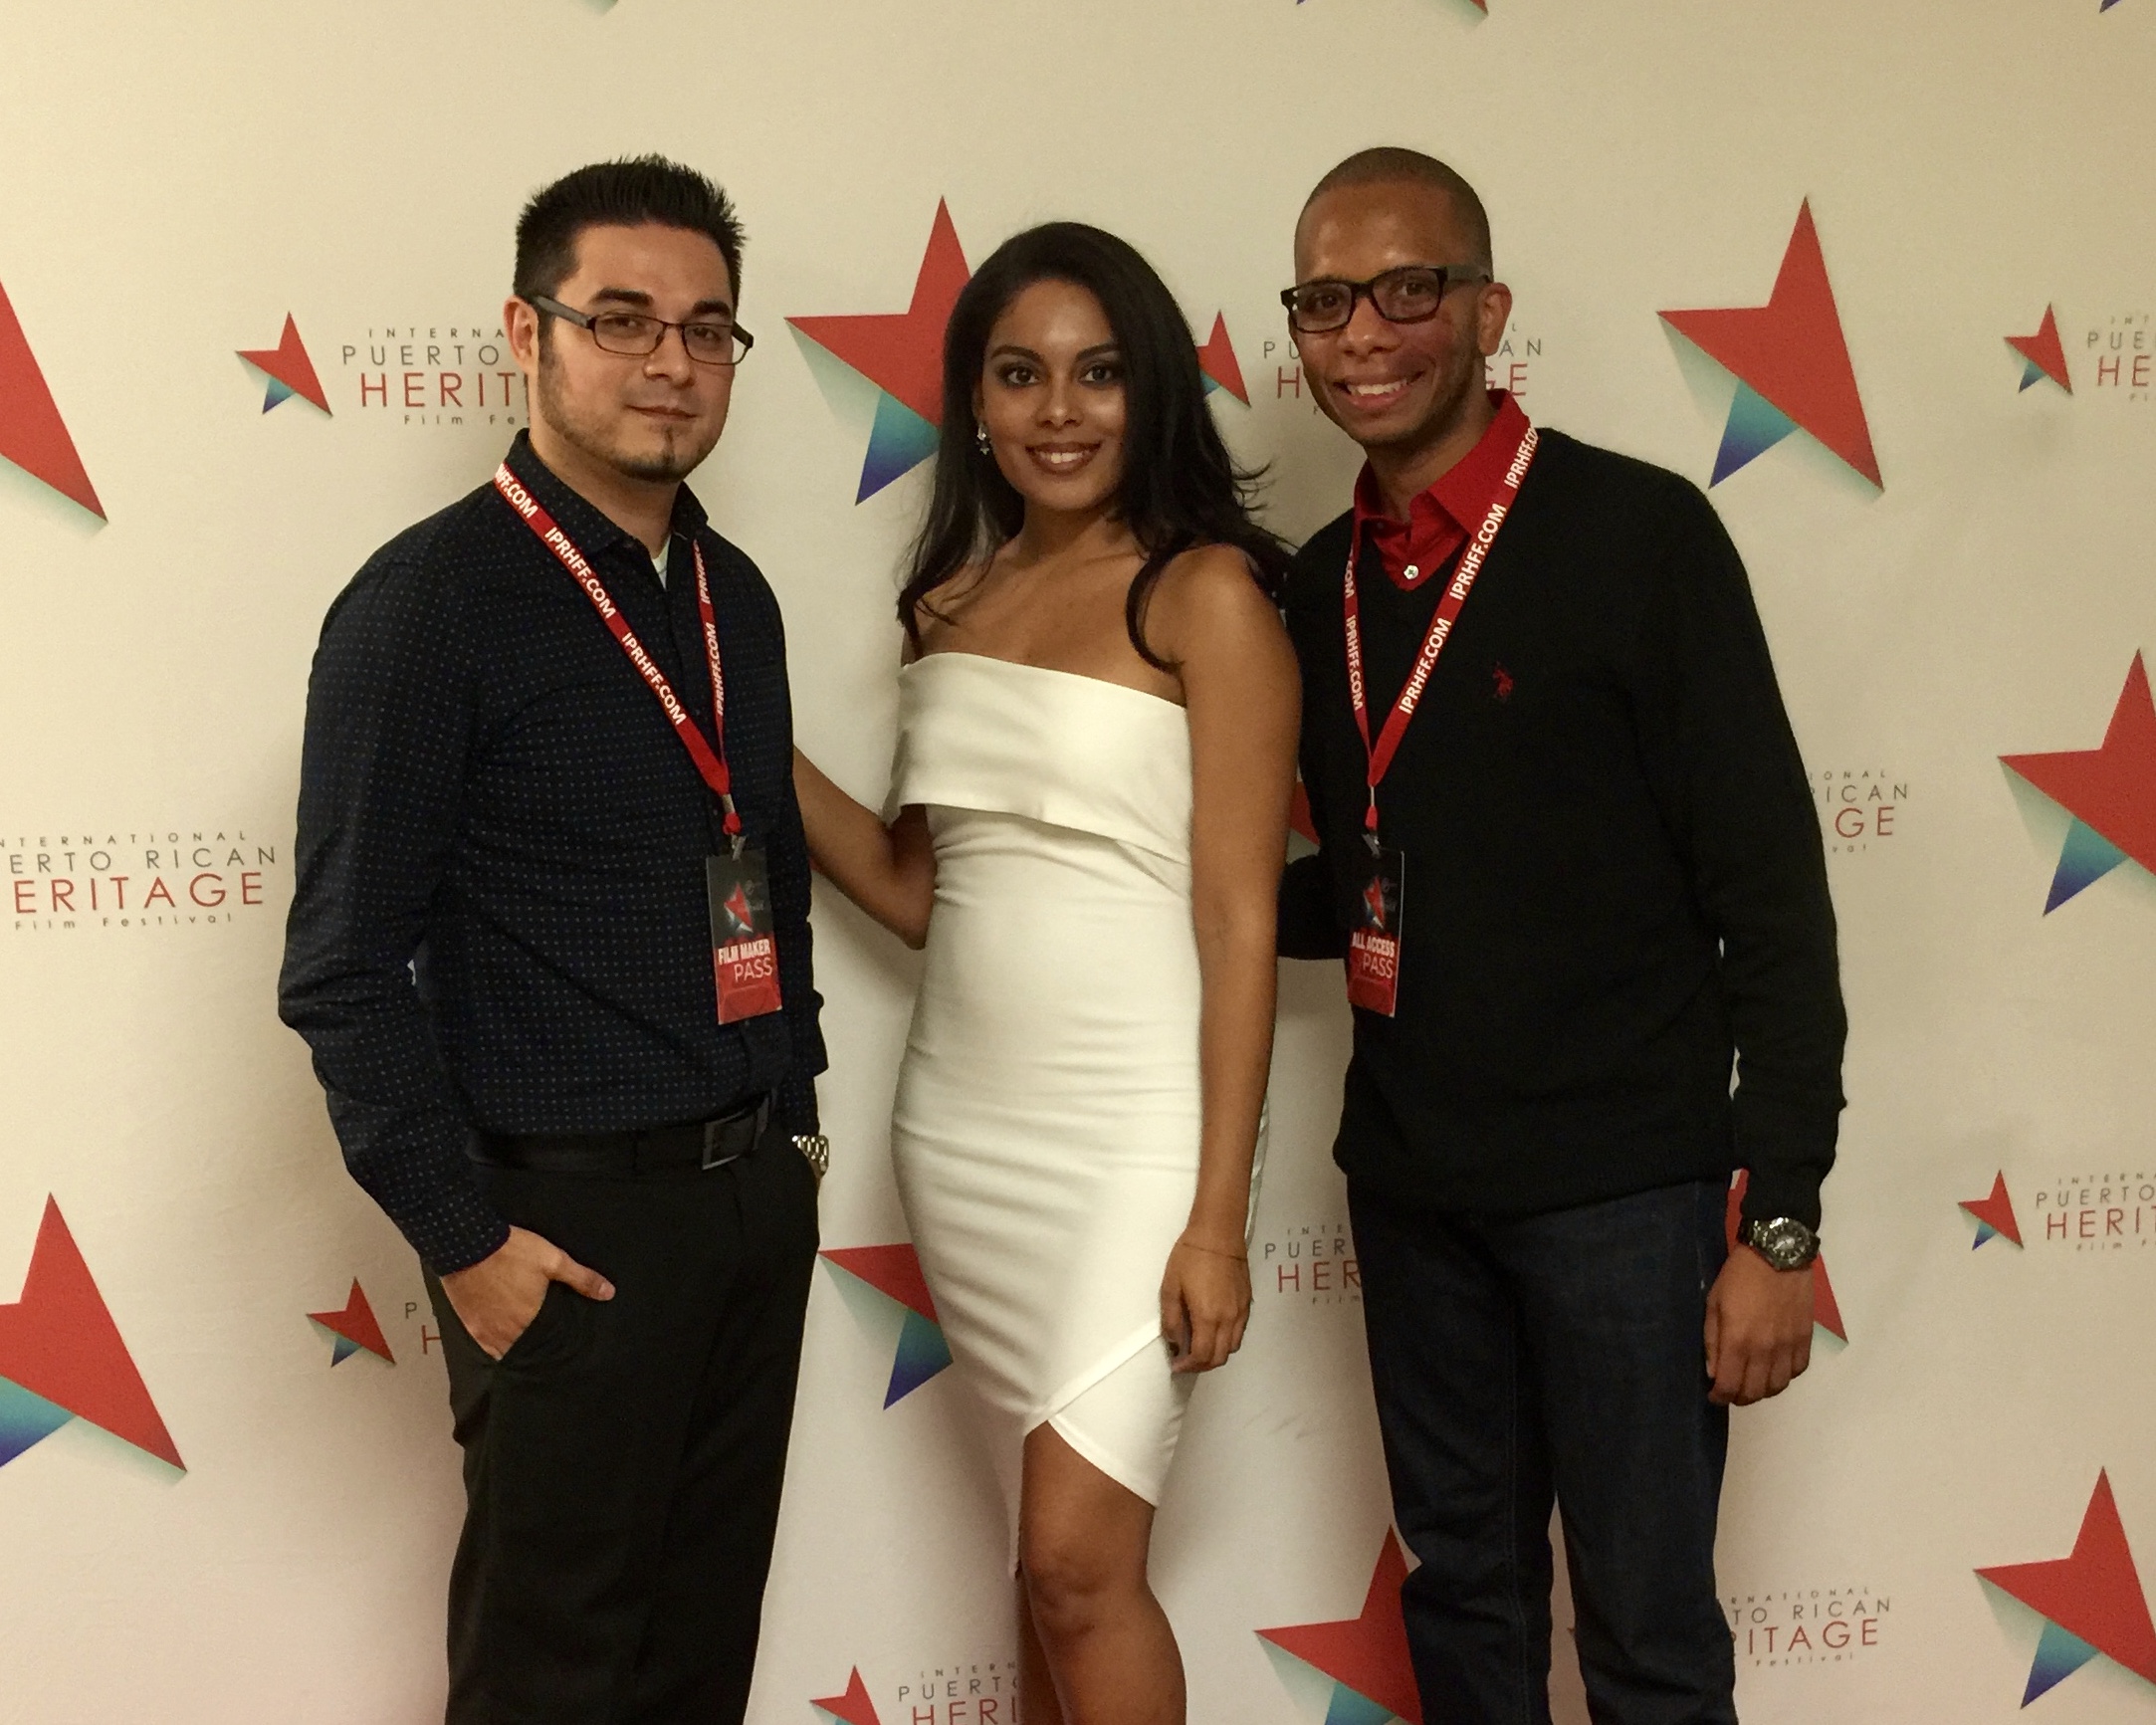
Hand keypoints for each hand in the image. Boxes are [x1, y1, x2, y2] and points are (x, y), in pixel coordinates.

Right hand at [440, 1225, 614, 1360]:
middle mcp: (508, 1332)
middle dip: (535, 1347)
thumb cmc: (512, 1251)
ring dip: (515, 1347)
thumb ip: (581, 1279)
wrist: (468, 1243)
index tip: (560, 1343)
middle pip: (526, 1348)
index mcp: (531, 1320)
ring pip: (505, 1349)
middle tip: (544, 1341)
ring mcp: (486, 1332)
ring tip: (524, 1339)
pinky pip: (485, 1345)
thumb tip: (609, 1293)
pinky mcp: (470, 1326)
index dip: (554, 1345)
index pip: (548, 1344)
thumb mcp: (553, 1260)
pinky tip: (502, 1337)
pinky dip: (495, 1344)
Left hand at [1160, 1236, 1251, 1374]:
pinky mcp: (1247, 1303)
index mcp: (1208, 1317)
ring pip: (1232, 1348)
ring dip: (1215, 1355)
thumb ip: (1172, 1319)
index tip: (1176, 1364)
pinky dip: (1226, 1341)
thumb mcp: (1170, 1287)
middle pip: (1219, 1358)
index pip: (1202, 1356)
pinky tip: (1213, 1331)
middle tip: (1186, 1361)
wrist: (1218, 1234)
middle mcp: (1228, 1319)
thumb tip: (1174, 1342)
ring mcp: (1241, 1312)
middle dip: (1201, 1365)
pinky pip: (1239, 1333)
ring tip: (1199, 1348)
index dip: (1188, 1366)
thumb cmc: (1190, 1257)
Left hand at [1704, 1245, 1814, 1405]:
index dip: (1720, 1397)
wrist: (1778, 1255)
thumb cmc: (1738, 1276)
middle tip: (1731, 1390)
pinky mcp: (1805, 1339)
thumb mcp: (1714, 1303)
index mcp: (1738, 1341)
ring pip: (1778, 1387)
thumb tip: (1714, 1373)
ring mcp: (1788, 1346)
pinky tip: (1774, 1368)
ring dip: (1762, 1390)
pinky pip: (1797, 1371)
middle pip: (1755, 1393)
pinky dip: (1784, 1376)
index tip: (1714, 1396)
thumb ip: (1712, 1341)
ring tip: (1752, 1382)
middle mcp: (1765, 1350)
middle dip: (1739, 1397)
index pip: (1730, 1386)